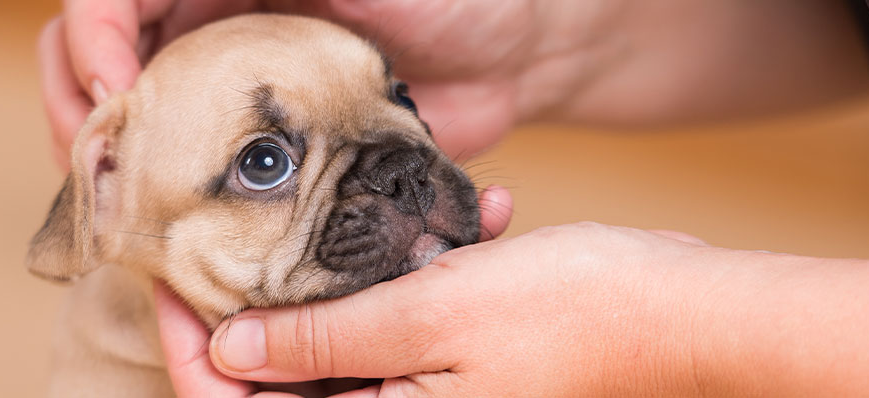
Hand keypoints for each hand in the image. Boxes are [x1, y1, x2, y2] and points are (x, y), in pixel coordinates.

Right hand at [41, 0, 626, 167]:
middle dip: (79, 113)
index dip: (89, 39)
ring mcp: (230, 95)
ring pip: (125, 130)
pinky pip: (192, 186)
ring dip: (107, 172)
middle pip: (89, 66)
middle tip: (101, 166)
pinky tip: (175, 248)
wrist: (518, 55)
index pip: (104, 0)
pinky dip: (170, 218)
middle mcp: (207, 30)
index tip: (120, 89)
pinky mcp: (265, 156)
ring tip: (124, 215)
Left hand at [157, 220, 755, 396]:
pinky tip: (473, 223)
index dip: (198, 354)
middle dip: (277, 304)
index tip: (178, 283)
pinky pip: (414, 331)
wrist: (690, 316)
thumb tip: (226, 352)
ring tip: (383, 217)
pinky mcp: (464, 370)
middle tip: (257, 231)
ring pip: (352, 348)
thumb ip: (321, 344)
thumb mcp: (426, 317)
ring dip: (360, 280)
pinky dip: (423, 278)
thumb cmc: (573, 319)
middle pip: (291, 385)